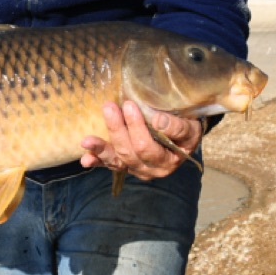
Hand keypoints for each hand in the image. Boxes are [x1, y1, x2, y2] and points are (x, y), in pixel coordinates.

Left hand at [80, 101, 201, 180]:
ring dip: (101, 148)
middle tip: (109, 107)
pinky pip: (109, 163)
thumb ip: (177, 127)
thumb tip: (158, 120)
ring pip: (117, 160)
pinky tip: (85, 159)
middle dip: (117, 129)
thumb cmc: (187, 129)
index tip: (129, 105)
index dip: (137, 127)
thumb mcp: (190, 126)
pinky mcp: (124, 164)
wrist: (184, 136)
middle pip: (129, 152)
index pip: (149, 147)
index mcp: (167, 161)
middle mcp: (150, 169)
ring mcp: (135, 168)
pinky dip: (97, 160)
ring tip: (86, 140)